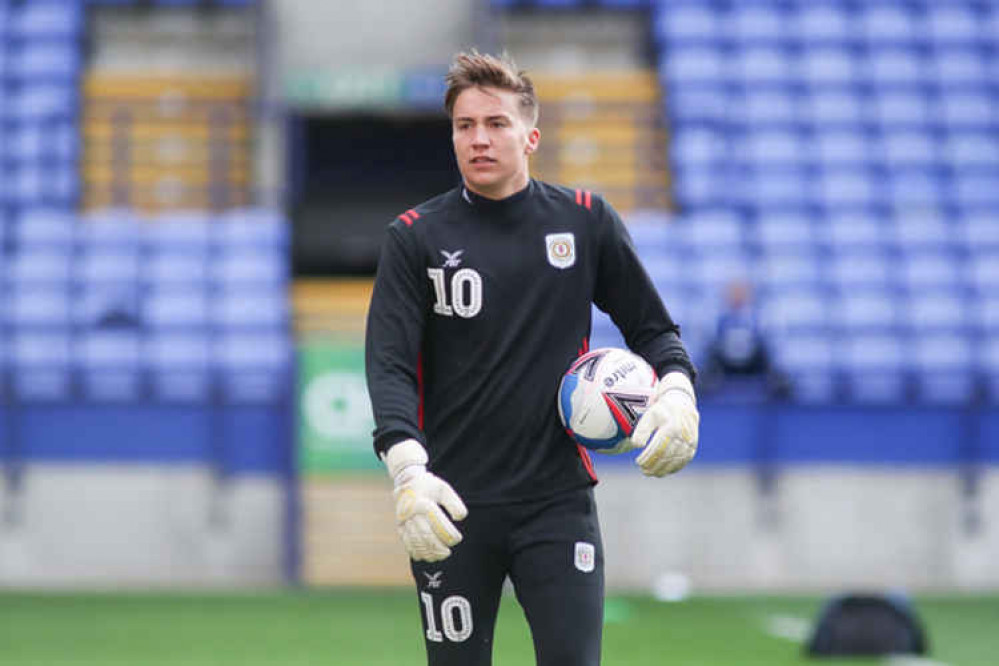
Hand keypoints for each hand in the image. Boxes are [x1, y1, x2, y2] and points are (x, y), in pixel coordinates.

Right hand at [382, 439, 467, 561]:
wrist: (406, 481)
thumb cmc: (430, 486)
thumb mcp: (444, 489)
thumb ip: (454, 503)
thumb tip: (460, 518)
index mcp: (423, 502)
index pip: (437, 521)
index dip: (448, 533)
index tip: (457, 539)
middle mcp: (411, 512)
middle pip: (425, 534)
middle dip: (438, 547)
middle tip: (448, 552)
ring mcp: (403, 521)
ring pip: (415, 541)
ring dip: (428, 552)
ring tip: (440, 556)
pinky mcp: (400, 527)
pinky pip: (406, 543)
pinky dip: (416, 552)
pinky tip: (427, 556)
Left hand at [631, 372, 698, 476]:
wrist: (681, 403)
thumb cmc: (661, 410)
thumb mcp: (649, 416)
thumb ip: (642, 430)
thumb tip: (638, 446)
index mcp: (671, 427)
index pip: (657, 449)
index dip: (647, 458)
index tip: (638, 462)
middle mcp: (682, 435)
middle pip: (666, 456)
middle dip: (654, 466)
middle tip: (643, 471)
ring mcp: (690, 441)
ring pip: (676, 461)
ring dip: (663, 470)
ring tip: (652, 473)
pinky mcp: (693, 445)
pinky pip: (684, 460)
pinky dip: (674, 468)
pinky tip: (664, 471)